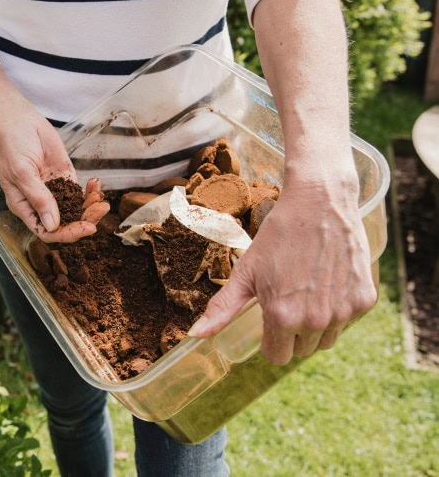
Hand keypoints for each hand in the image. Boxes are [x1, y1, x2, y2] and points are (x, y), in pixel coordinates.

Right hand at [0, 110, 108, 242]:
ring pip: (75, 209)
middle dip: (84, 220)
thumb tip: (52, 225)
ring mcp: (53, 190)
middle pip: (65, 223)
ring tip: (102, 200)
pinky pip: (79, 192)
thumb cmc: (11, 145)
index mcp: (24, 206)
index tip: (85, 227)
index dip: (66, 234)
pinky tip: (96, 184)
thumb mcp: (21, 172)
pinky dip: (90, 191)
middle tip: (100, 210)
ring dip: (90, 207)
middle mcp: (39, 202)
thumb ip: (38, 198)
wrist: (18, 120)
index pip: (46, 231)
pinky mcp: (64, 177)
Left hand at [187, 175, 376, 364]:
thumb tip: (195, 336)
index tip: (269, 318)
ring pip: (326, 340)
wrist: (319, 203)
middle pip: (301, 350)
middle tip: (288, 298)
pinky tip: (327, 282)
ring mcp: (344, 312)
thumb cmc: (278, 236)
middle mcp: (316, 321)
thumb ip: (222, 309)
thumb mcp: (245, 272)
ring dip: (316, 326)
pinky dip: (339, 309)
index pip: (276, 356)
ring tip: (307, 291)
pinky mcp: (365, 300)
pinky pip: (348, 321)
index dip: (270, 340)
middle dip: (292, 332)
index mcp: (283, 317)